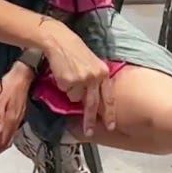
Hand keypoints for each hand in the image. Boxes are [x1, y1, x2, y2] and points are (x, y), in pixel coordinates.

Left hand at [0, 62, 35, 160]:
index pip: (2, 140)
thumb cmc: (10, 84)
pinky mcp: (18, 115)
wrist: (24, 74)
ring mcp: (19, 119)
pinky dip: (3, 138)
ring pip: (9, 138)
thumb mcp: (1, 98)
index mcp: (11, 119)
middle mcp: (16, 122)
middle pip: (6, 142)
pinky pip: (11, 132)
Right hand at [39, 19, 116, 136]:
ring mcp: (82, 79)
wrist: (61, 41)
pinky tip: (63, 74)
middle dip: (90, 120)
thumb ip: (96, 80)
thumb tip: (93, 101)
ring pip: (75, 98)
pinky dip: (62, 85)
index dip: (109, 113)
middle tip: (88, 131)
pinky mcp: (69, 80)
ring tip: (69, 75)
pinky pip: (65, 91)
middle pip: (93, 104)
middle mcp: (95, 77)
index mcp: (103, 73)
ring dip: (71, 91)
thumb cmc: (76, 52)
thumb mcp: (92, 64)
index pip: (108, 97)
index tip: (111, 126)